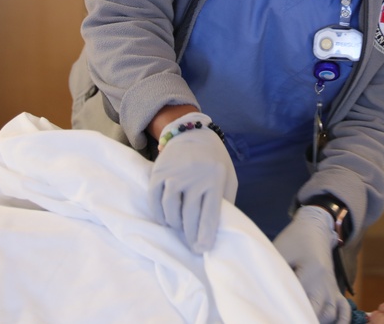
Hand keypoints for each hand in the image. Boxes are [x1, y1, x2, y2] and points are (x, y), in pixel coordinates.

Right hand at [148, 113, 236, 252]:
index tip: (202, 249)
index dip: (205, 236)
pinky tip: (166, 219)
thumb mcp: (228, 178)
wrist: (193, 134)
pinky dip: (159, 214)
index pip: (209, 215)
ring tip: (180, 229)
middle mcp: (194, 177)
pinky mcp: (158, 172)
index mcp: (215, 179)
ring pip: (171, 210)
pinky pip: (155, 200)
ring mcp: (174, 174)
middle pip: (189, 216)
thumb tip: (219, 231)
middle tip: (193, 246)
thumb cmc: (214, 162)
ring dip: (175, 225)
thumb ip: (226, 202)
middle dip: (191, 236)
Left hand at [273, 205, 350, 323]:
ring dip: (320, 321)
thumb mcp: (280, 252)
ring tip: (303, 320)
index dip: (288, 311)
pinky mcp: (336, 289)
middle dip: (304, 318)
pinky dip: (341, 321)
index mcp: (310, 273)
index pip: (300, 301)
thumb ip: (274, 272)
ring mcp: (332, 288)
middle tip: (290, 318)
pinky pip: (345, 310)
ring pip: (331, 314)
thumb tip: (263, 293)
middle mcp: (324, 283)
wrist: (315, 227)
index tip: (277, 314)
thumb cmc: (294, 240)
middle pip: (318, 313)